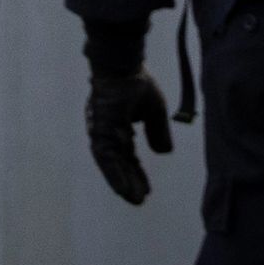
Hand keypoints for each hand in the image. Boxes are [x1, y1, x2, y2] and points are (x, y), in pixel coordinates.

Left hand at [85, 68, 171, 205]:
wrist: (123, 63)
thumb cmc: (135, 81)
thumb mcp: (154, 110)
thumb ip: (157, 130)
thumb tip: (163, 152)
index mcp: (119, 127)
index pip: (127, 156)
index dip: (135, 173)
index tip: (146, 191)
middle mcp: (108, 132)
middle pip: (118, 163)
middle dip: (129, 181)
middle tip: (139, 201)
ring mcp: (102, 130)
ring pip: (110, 164)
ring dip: (121, 181)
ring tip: (132, 199)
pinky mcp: (100, 128)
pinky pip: (106, 156)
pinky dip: (113, 173)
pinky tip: (122, 187)